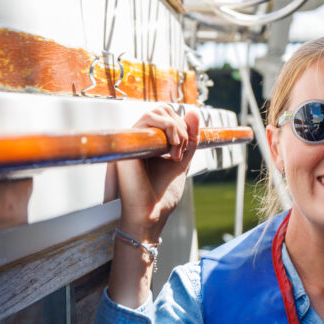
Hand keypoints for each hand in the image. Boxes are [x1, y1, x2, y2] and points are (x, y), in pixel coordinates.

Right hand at [115, 105, 198, 241]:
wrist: (152, 214)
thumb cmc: (163, 194)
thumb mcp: (182, 161)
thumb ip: (190, 139)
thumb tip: (195, 112)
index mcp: (149, 143)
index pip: (167, 116)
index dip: (182, 125)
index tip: (186, 148)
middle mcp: (138, 140)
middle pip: (161, 109)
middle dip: (180, 125)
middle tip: (182, 148)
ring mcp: (132, 142)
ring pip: (155, 112)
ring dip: (174, 127)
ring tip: (177, 150)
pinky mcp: (128, 145)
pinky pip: (147, 120)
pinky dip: (166, 128)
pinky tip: (171, 148)